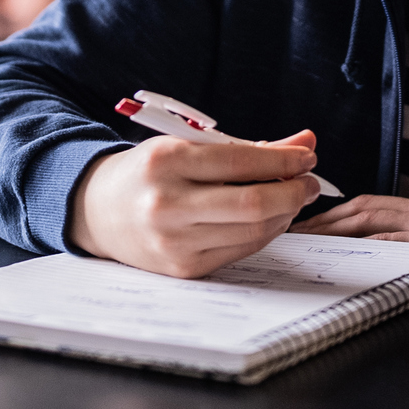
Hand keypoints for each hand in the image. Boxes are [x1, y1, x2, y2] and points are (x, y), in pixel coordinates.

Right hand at [69, 131, 322, 278]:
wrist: (98, 210)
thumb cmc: (150, 172)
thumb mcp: (189, 146)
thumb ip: (248, 147)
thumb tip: (305, 140)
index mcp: (167, 160)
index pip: (241, 161)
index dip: (284, 159)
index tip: (306, 155)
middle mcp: (167, 202)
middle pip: (252, 203)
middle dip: (293, 191)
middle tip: (309, 181)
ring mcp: (173, 241)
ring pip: (251, 231)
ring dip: (284, 214)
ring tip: (293, 197)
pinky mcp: (183, 268)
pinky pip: (239, 250)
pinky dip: (264, 233)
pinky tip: (270, 218)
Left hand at [291, 187, 408, 269]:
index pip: (378, 205)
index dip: (346, 211)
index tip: (320, 218)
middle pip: (364, 207)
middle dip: (328, 216)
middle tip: (295, 224)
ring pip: (369, 217)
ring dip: (334, 226)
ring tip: (306, 236)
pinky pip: (392, 240)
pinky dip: (365, 244)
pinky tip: (344, 250)